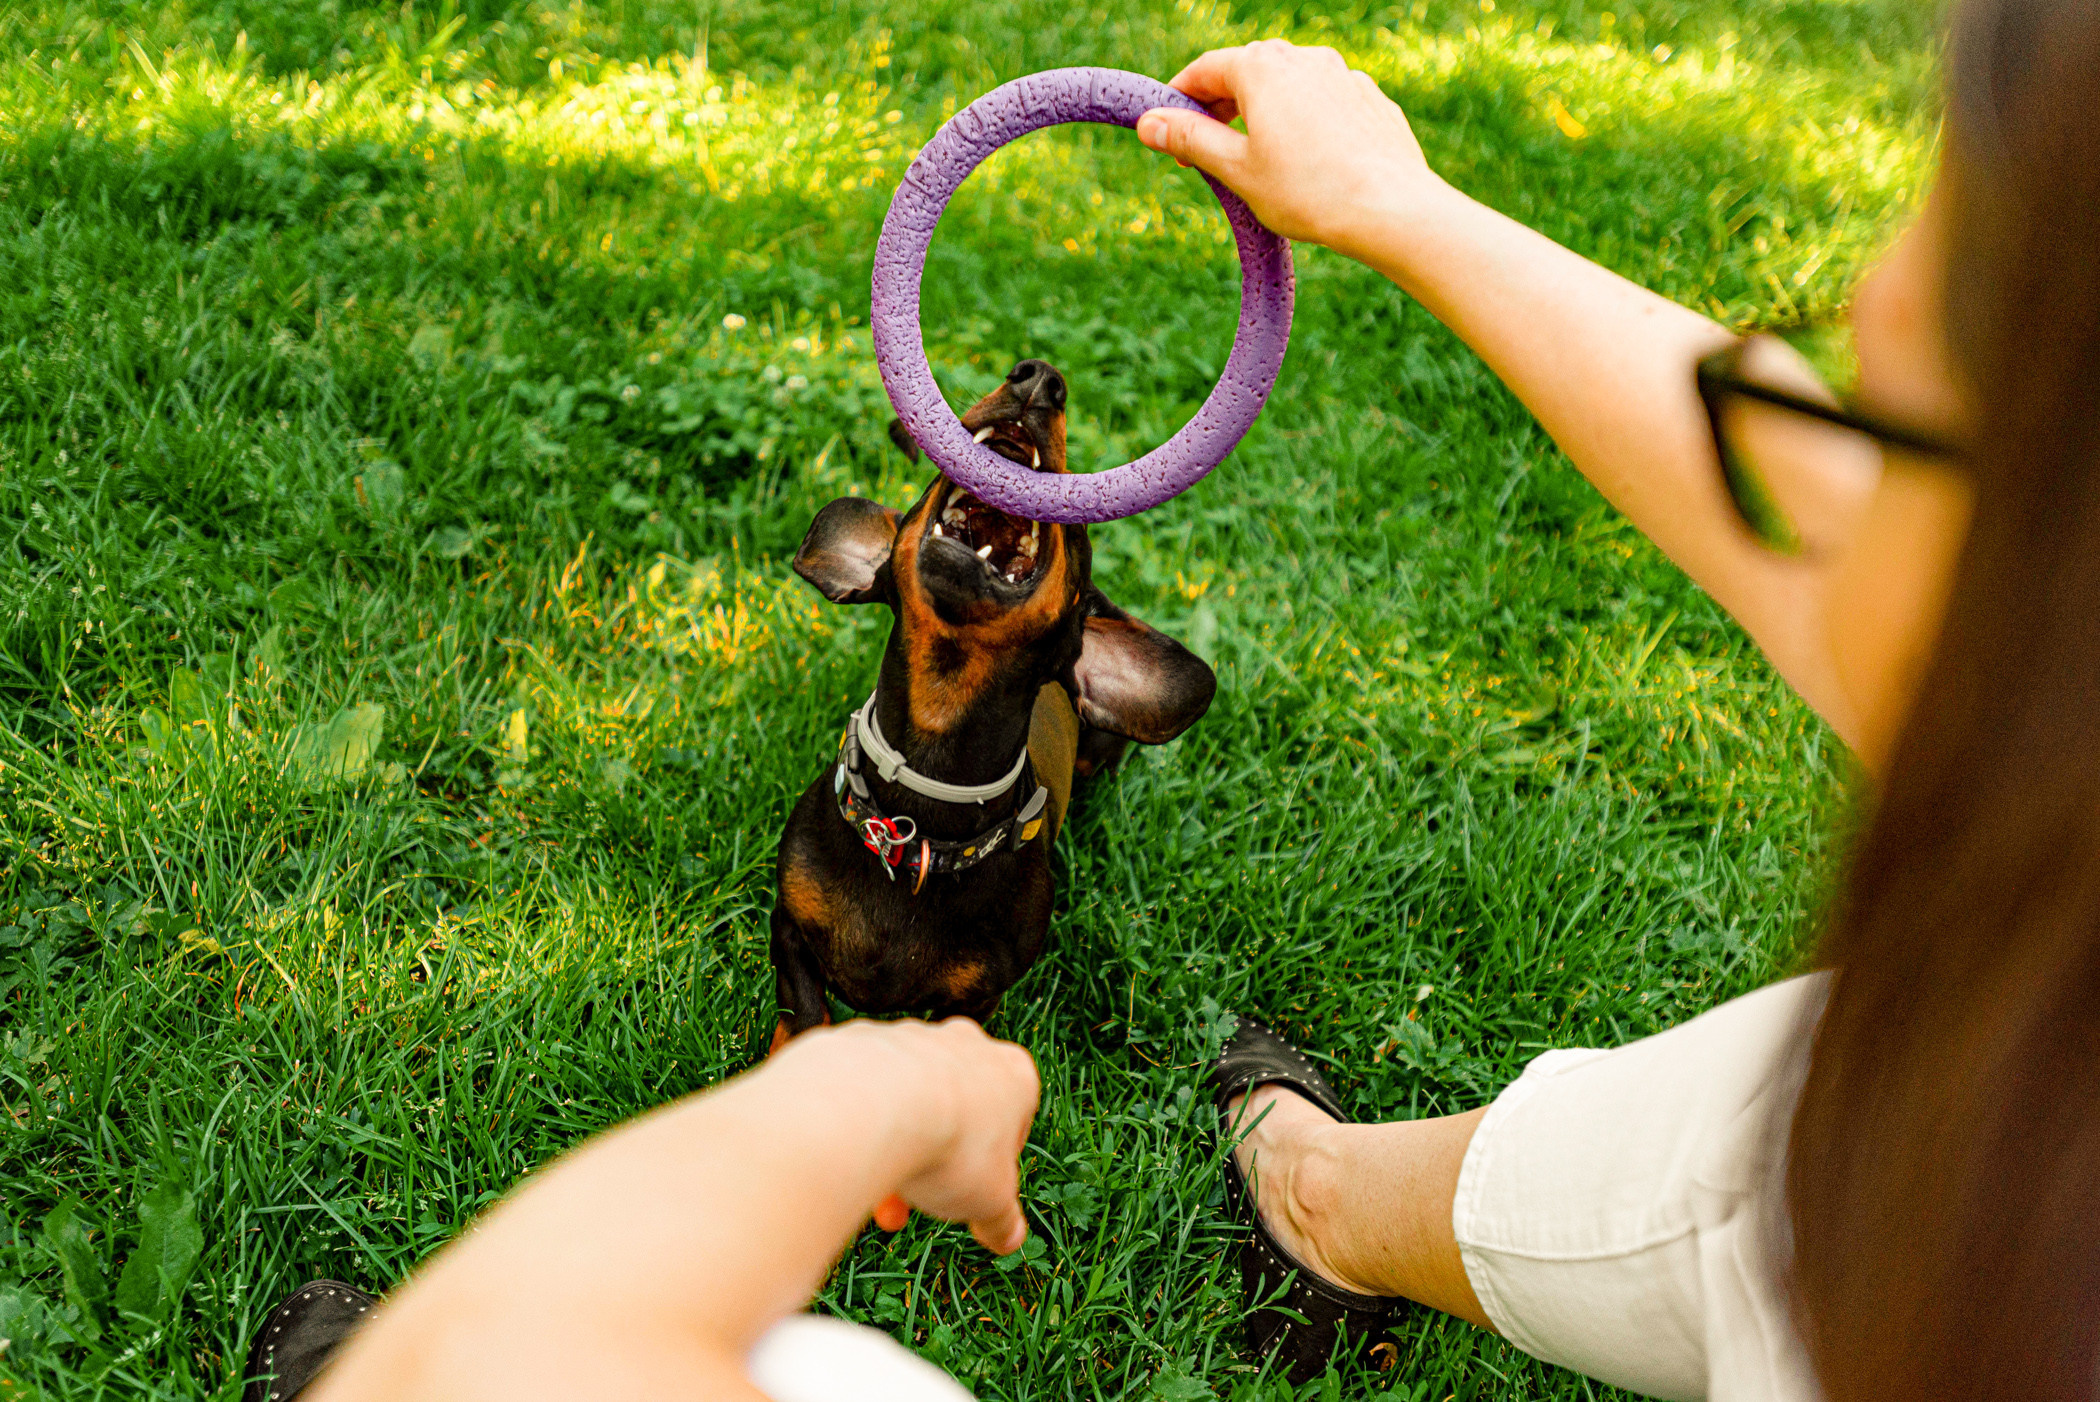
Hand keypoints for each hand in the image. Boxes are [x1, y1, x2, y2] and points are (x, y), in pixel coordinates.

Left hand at [792, 1018, 1039, 1254]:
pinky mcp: (866, 1039)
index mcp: (1012, 1075)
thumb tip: (1009, 1239)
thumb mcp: (989, 1201)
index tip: (974, 1196)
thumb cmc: (949, 1147)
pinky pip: (868, 1089)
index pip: (1014, 1123)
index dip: (995, 1167)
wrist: (873, 1106)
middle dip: (940, 1161)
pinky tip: (851, 1161)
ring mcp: (914, 1037)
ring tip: (878, 1199)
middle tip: (921, 1200)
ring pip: (911, 1102)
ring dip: (899, 1149)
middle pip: (958, 1112)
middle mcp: (966, 1046)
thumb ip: (1003, 1220)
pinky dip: (863, 1123)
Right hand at [1135, 40, 1445, 256]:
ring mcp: (1344, 75)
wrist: (1391, 209)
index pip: (1206, 70)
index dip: (1179, 98)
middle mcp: (1305, 58)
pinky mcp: (1371, 100)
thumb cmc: (1308, 191)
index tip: (1166, 128)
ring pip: (1289, 87)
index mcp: (1263, 68)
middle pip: (1248, 72)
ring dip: (1263, 113)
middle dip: (1221, 105)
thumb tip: (1149, 122)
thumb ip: (1190, 140)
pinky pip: (1325, 104)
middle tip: (1205, 150)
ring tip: (1256, 158)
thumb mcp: (1236, 169)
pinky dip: (1304, 123)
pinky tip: (1306, 163)